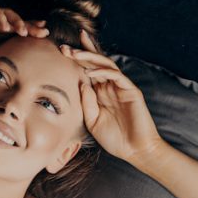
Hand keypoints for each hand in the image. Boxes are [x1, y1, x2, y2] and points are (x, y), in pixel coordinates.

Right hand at [0, 3, 48, 69]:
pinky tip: (5, 25)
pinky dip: (1, 15)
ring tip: (24, 31)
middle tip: (43, 32)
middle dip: (31, 27)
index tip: (41, 42)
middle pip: (16, 24)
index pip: (13, 36)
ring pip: (7, 14)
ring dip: (18, 21)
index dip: (28, 37)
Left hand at [61, 30, 165, 163]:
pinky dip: (103, 72)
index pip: (88, 70)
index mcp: (100, 93)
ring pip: (106, 64)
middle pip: (96, 63)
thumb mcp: (92, 121)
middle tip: (64, 47)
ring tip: (74, 54)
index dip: (78, 58)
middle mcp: (110, 87)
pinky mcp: (131, 91)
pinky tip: (90, 73)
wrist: (136, 151)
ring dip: (90, 57)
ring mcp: (121, 87)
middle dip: (80, 53)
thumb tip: (81, 83)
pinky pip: (116, 75)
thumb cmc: (114, 138)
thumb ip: (86, 103)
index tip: (62, 49)